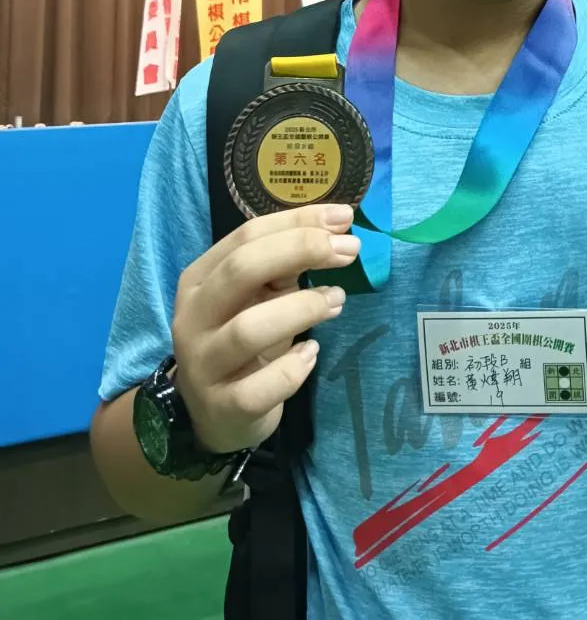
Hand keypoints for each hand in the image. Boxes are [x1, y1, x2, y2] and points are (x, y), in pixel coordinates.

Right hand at [171, 204, 359, 455]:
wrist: (217, 414)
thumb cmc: (243, 337)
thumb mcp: (258, 295)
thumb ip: (284, 264)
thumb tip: (334, 230)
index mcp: (200, 278)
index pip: (246, 236)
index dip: (298, 221)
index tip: (344, 218)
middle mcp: (193, 317)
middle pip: (242, 270)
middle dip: (300, 250)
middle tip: (348, 252)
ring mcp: (203, 365)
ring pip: (248, 329)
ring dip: (303, 308)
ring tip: (337, 300)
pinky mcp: (222, 407)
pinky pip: (260, 387)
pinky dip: (293, 368)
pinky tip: (311, 354)